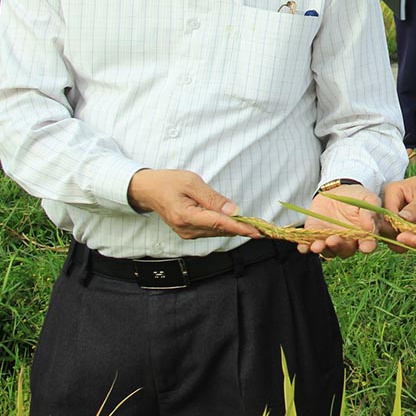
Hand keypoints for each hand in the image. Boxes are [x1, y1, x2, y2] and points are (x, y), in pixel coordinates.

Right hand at [126, 169, 259, 240]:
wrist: (149, 190)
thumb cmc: (169, 182)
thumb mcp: (192, 182)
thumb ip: (213, 198)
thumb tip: (233, 210)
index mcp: (186, 216)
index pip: (219, 224)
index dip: (241, 228)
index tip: (258, 231)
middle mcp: (187, 230)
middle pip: (221, 230)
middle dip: (244, 228)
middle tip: (266, 228)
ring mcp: (188, 234)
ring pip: (218, 232)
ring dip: (236, 228)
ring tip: (257, 226)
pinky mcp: (190, 233)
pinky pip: (212, 231)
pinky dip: (226, 227)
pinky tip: (238, 223)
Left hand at [301, 183, 380, 258]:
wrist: (336, 190)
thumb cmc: (356, 197)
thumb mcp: (367, 199)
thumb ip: (370, 213)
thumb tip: (370, 228)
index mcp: (363, 234)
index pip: (368, 244)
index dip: (367, 246)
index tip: (365, 247)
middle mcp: (348, 242)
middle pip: (345, 251)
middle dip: (339, 247)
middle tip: (333, 240)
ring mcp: (330, 240)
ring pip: (328, 251)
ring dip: (322, 249)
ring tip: (317, 245)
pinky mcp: (315, 236)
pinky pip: (310, 246)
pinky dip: (306, 248)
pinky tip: (303, 247)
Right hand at [383, 172, 415, 238]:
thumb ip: (415, 207)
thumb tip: (403, 217)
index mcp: (391, 192)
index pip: (385, 212)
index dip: (394, 224)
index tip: (408, 229)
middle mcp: (388, 205)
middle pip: (383, 226)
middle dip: (396, 234)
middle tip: (413, 236)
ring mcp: (392, 218)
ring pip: (387, 236)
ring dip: (400, 241)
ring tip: (415, 239)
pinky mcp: (399, 228)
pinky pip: (396, 241)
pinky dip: (404, 244)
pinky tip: (414, 241)